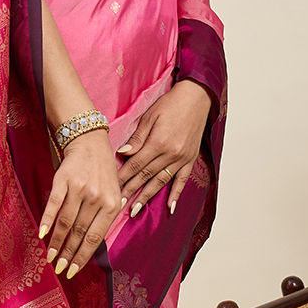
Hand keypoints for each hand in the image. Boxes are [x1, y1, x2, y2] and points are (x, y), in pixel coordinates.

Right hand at [37, 128, 122, 277]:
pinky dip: (48, 220)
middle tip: (60, 269)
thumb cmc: (103, 172)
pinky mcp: (63, 181)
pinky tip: (43, 235)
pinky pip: (54, 204)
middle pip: (79, 233)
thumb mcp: (115, 192)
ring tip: (50, 257)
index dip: (83, 256)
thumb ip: (108, 216)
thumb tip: (97, 243)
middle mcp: (97, 198)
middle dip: (68, 254)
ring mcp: (80, 189)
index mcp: (111, 205)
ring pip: (66, 222)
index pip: (95, 238)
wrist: (91, 143)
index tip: (73, 270)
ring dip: (57, 242)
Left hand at [117, 80, 213, 216]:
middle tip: (117, 206)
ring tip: (135, 210)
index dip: (123, 178)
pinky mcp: (190, 159)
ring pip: (161, 182)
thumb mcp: (150, 117)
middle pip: (146, 176)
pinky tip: (170, 207)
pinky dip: (176, 194)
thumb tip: (123, 154)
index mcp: (158, 143)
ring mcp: (182, 158)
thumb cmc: (170, 104)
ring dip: (147, 197)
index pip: (136, 165)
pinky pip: (182, 180)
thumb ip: (137, 138)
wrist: (196, 97)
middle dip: (130, 191)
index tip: (111, 189)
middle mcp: (171, 154)